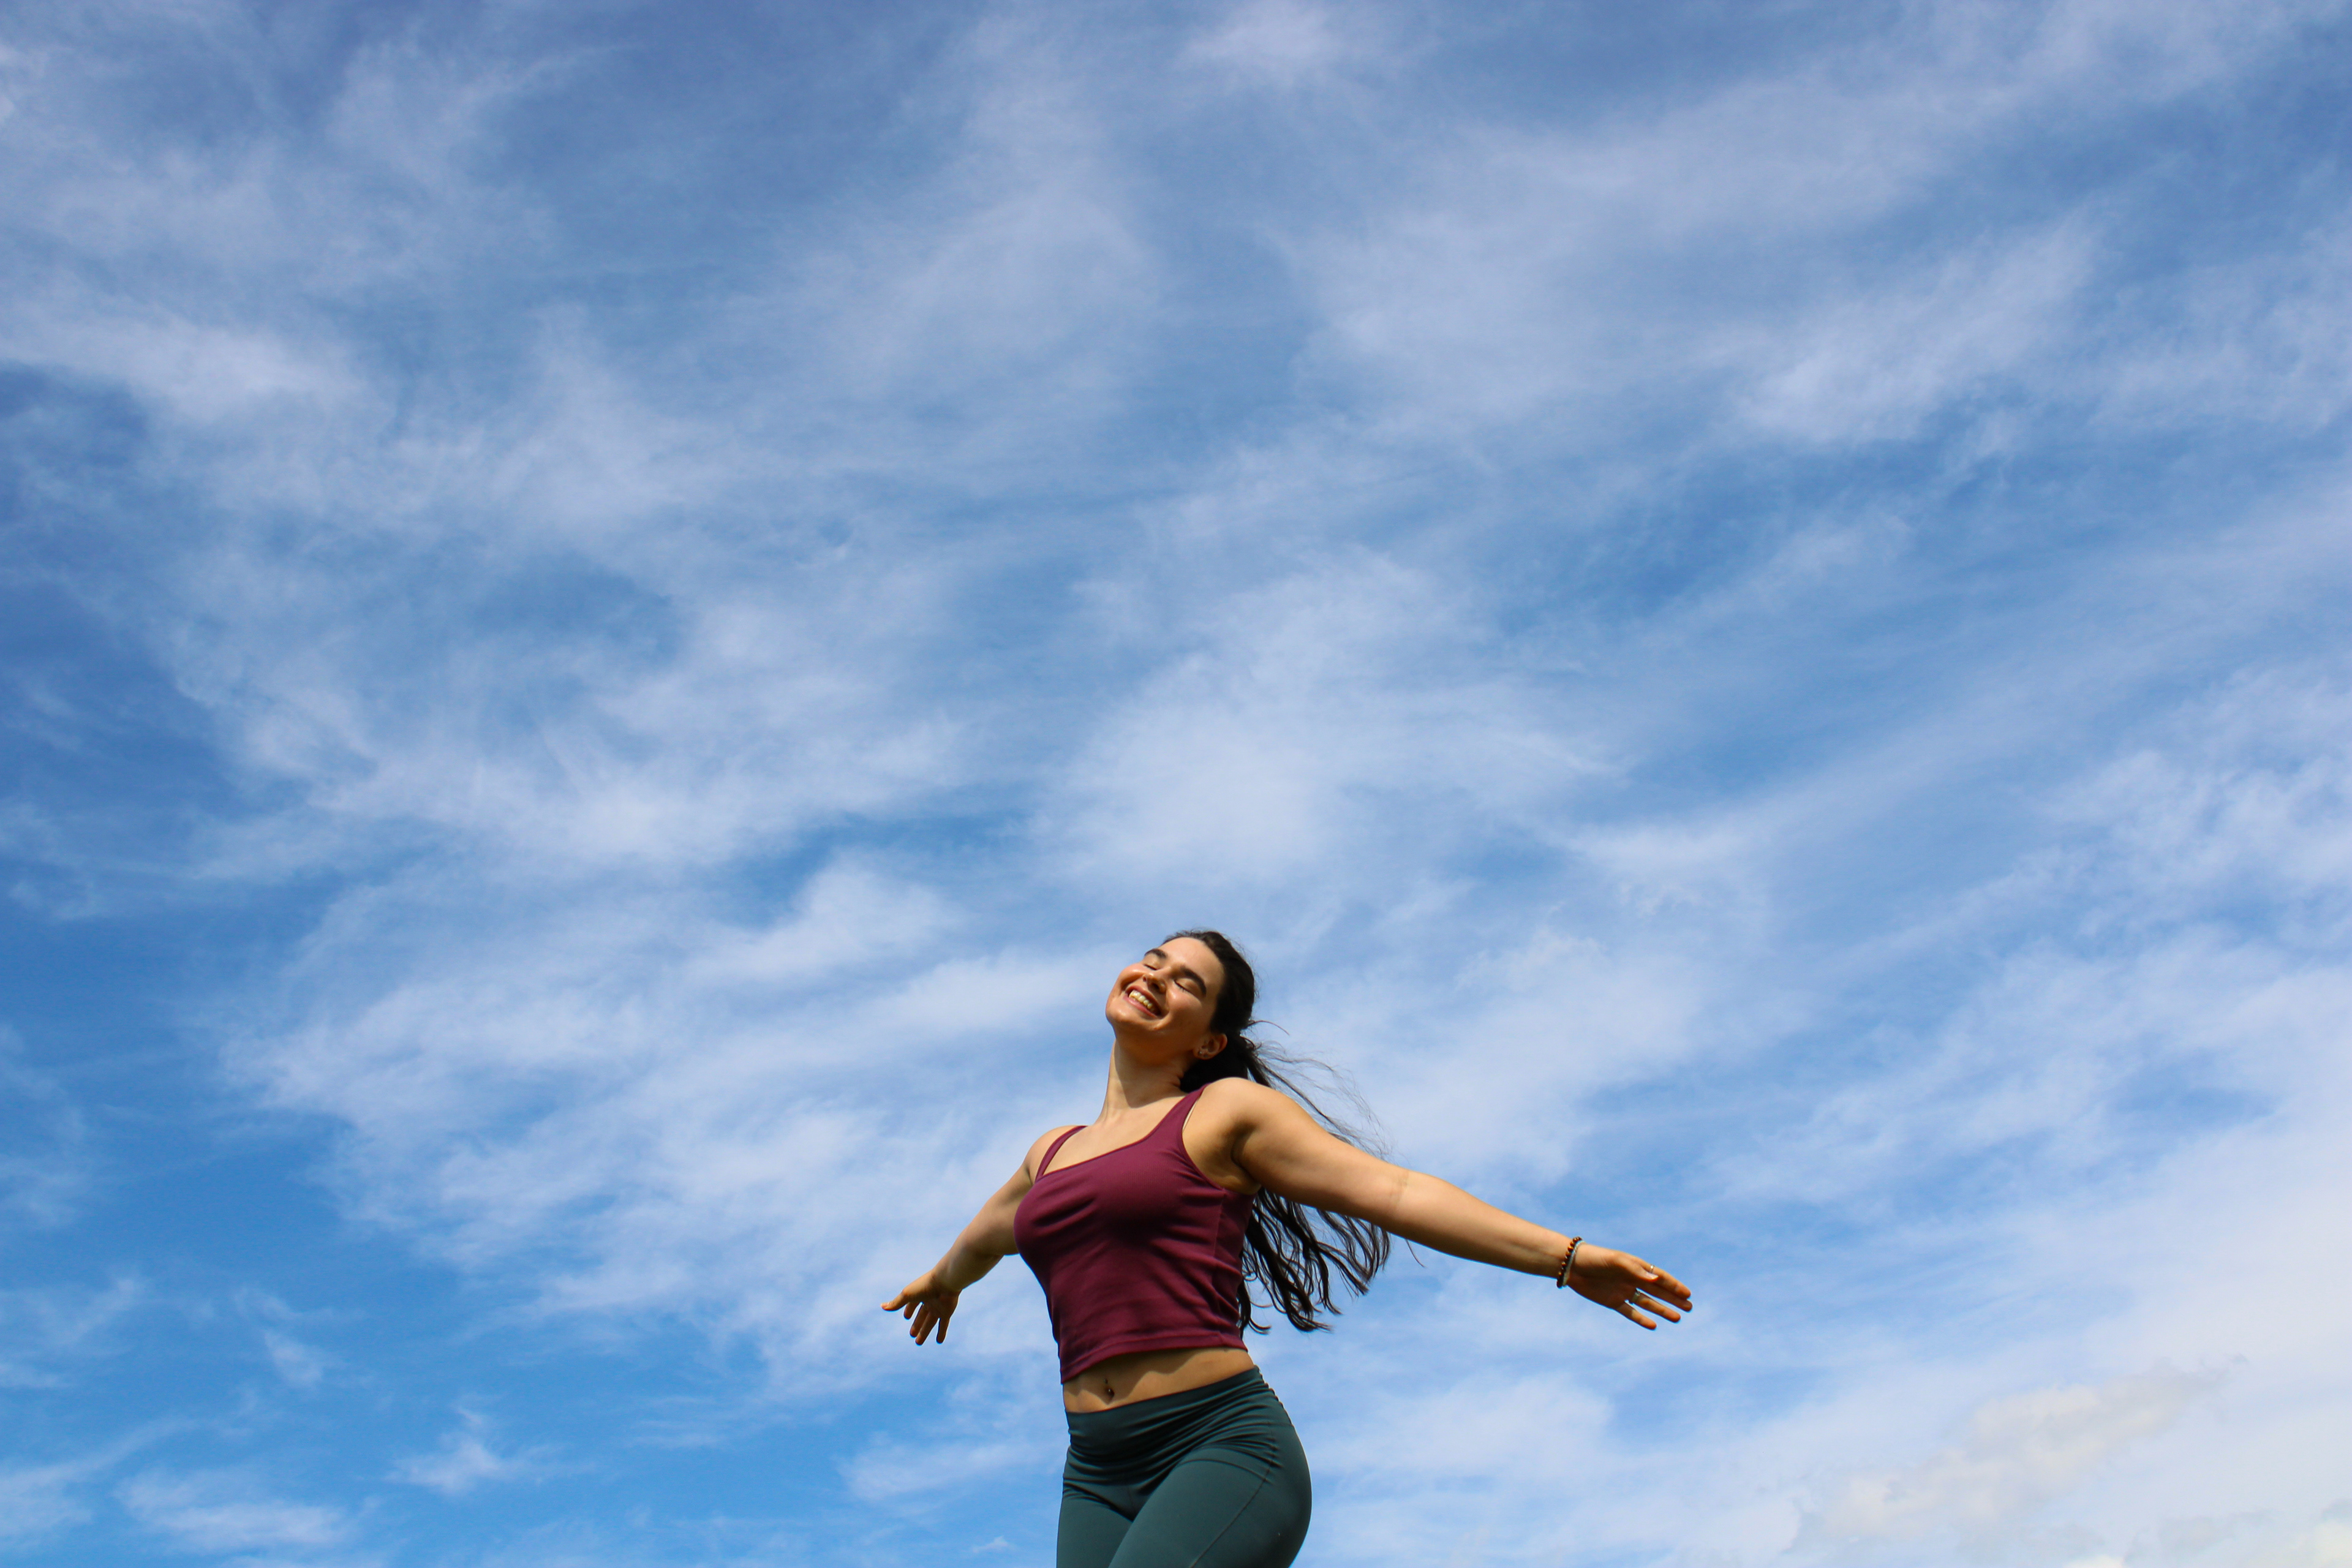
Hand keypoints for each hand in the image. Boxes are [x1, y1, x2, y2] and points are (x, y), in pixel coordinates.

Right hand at [881, 1269, 960, 1345]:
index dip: (909, 1310)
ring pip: (930, 1322)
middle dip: (917, 1324)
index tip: (906, 1317)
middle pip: (922, 1315)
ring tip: (918, 1343)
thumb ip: (896, 1302)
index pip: (913, 1303)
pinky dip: (941, 1333)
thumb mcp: (908, 1295)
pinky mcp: (947, 1312)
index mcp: (919, 1294)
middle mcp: (929, 1301)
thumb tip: (882, 1306)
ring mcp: (938, 1307)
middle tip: (912, 1335)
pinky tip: (939, 1341)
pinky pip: (944, 1324)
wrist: (946, 1282)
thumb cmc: (925, 1286)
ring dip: (924, 1332)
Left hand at [1566, 1244, 1691, 1329]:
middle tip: (1689, 1307)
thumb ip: (1636, 1270)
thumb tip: (1657, 1279)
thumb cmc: (1595, 1258)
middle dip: (1673, 1299)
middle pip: (1657, 1291)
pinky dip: (1641, 1318)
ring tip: (1677, 1318)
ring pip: (1647, 1303)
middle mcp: (1632, 1279)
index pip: (1659, 1277)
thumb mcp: (1616, 1261)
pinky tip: (1653, 1325)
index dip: (1673, 1285)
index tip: (1687, 1294)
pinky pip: (1630, 1312)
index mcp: (1635, 1267)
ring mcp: (1623, 1291)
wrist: (1572, 1266)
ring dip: (1662, 1310)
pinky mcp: (1612, 1301)